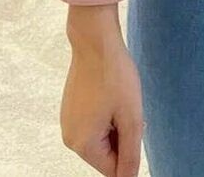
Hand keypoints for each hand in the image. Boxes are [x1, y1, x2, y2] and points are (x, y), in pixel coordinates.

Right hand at [61, 5, 144, 176]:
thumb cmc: (115, 76)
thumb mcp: (131, 117)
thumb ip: (130, 154)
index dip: (131, 151)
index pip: (113, 169)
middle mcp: (70, 137)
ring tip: (121, 98)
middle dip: (123, 135)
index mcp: (82, 144)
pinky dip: (108, 114)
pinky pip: (94, 122)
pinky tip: (112, 92)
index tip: (136, 124)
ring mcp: (68, 121)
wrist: (95, 40)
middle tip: (130, 108)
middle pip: (106, 153)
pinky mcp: (71, 108)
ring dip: (117, 124)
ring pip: (102, 136)